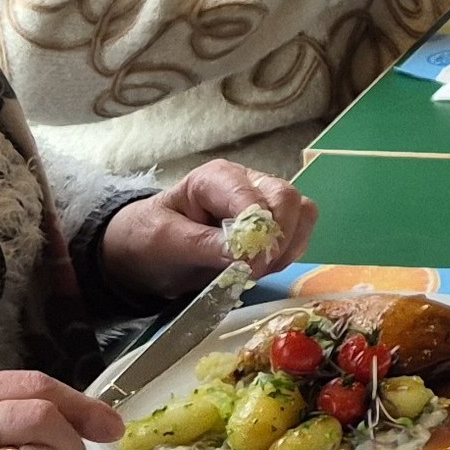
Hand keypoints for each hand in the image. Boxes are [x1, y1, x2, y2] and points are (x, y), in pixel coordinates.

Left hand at [101, 161, 314, 304]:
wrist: (146, 253)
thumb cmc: (150, 239)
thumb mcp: (165, 241)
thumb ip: (203, 244)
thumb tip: (243, 253)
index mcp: (217, 178)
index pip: (254, 196)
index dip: (259, 230)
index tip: (250, 265)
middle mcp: (247, 183)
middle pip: (288, 199)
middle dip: (280, 239)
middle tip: (256, 271)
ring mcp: (264, 203)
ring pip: (302, 215)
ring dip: (287, 248)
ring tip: (256, 271)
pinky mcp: (274, 225)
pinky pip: (299, 235)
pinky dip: (288, 255)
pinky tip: (262, 268)